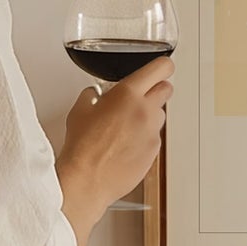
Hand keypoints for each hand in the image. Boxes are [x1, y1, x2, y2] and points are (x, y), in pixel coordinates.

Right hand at [56, 54, 172, 245]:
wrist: (87, 179)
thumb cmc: (82, 147)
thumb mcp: (80, 111)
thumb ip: (92, 96)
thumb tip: (95, 94)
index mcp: (128, 94)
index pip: (160, 68)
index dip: (162, 66)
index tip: (161, 67)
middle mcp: (145, 111)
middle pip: (166, 89)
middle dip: (155, 89)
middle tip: (141, 96)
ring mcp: (152, 132)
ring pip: (160, 115)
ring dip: (149, 115)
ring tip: (127, 125)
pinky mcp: (154, 151)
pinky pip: (154, 137)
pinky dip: (145, 137)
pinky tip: (126, 144)